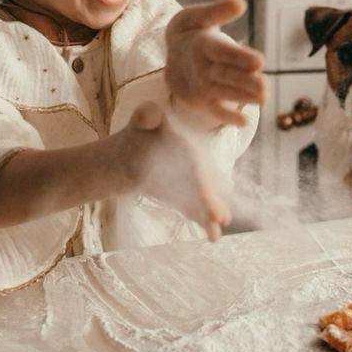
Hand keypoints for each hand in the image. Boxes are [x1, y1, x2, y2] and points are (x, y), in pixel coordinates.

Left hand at [122, 102, 230, 240]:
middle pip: (204, 187)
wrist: (130, 156)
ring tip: (216, 233)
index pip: (197, 167)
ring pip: (204, 202)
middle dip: (212, 202)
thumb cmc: (141, 133)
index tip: (204, 192)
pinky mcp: (185, 200)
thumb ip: (146, 113)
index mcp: (189, 150)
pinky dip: (204, 224)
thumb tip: (149, 115)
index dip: (202, 180)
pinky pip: (196, 212)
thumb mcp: (143, 118)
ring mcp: (192, 186)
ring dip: (211, 215)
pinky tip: (212, 238)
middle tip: (221, 218)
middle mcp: (196, 169)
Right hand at [165, 0, 266, 126]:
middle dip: (244, 82)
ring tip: (264, 98)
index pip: (219, 51)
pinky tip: (244, 121)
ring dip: (242, 97)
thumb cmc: (190, 31)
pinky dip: (226, 117)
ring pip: (221, 93)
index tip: (259, 61)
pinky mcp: (202, 101)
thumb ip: (217, 10)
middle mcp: (198, 68)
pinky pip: (213, 111)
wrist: (170, 58)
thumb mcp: (196, 16)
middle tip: (265, 87)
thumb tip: (241, 3)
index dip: (238, 57)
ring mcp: (199, 86)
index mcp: (199, 44)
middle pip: (222, 75)